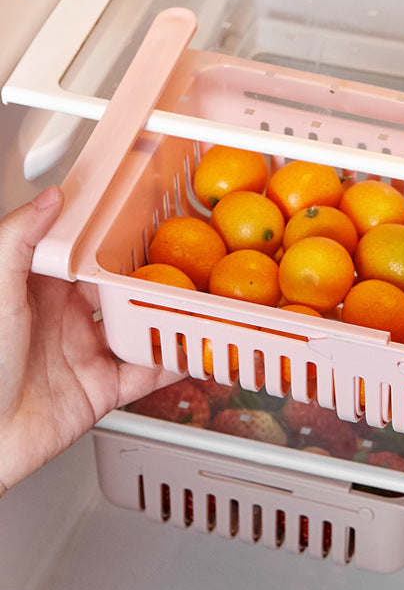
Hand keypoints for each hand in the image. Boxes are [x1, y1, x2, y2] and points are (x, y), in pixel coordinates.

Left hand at [0, 187, 178, 496]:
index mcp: (41, 293)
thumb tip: (50, 199)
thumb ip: (18, 240)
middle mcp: (67, 320)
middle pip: (122, 292)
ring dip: (169, 319)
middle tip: (187, 263)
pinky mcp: (102, 390)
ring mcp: (86, 355)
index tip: (147, 225)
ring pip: (140, 330)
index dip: (116, 243)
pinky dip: (174, 364)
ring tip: (200, 303)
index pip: (88, 259)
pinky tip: (194, 351)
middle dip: (154, 279)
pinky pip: (147, 374)